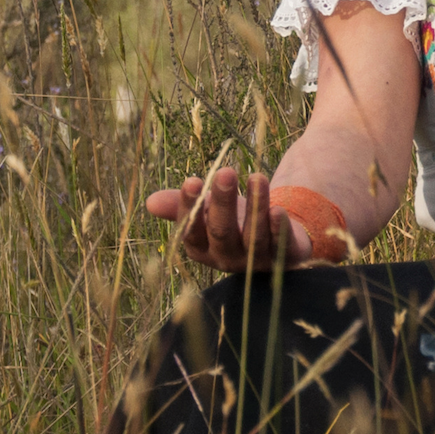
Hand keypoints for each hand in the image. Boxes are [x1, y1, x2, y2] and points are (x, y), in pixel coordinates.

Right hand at [144, 166, 306, 271]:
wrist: (275, 231)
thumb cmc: (234, 217)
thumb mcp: (207, 208)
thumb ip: (181, 205)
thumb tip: (149, 202)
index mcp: (202, 249)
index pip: (190, 231)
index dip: (189, 207)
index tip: (193, 180)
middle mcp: (227, 260)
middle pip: (221, 233)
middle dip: (222, 202)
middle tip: (225, 171)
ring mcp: (257, 262)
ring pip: (254, 237)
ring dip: (256, 206)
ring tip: (256, 177)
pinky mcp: (285, 258)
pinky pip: (281, 245)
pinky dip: (279, 228)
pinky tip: (278, 209)